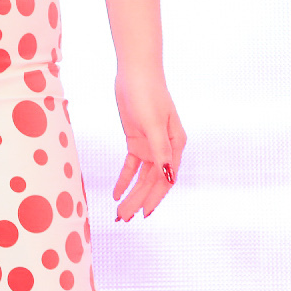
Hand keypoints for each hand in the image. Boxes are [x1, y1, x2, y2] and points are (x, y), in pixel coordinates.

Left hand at [109, 67, 184, 221]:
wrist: (135, 72)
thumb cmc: (147, 94)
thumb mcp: (152, 122)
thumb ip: (159, 150)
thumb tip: (167, 177)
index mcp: (175, 145)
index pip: (165, 178)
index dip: (155, 197)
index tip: (144, 214)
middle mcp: (165, 148)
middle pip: (152, 181)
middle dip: (139, 201)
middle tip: (124, 218)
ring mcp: (151, 145)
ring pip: (142, 177)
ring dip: (132, 194)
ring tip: (119, 213)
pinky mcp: (137, 140)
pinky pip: (132, 166)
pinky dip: (124, 180)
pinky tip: (116, 193)